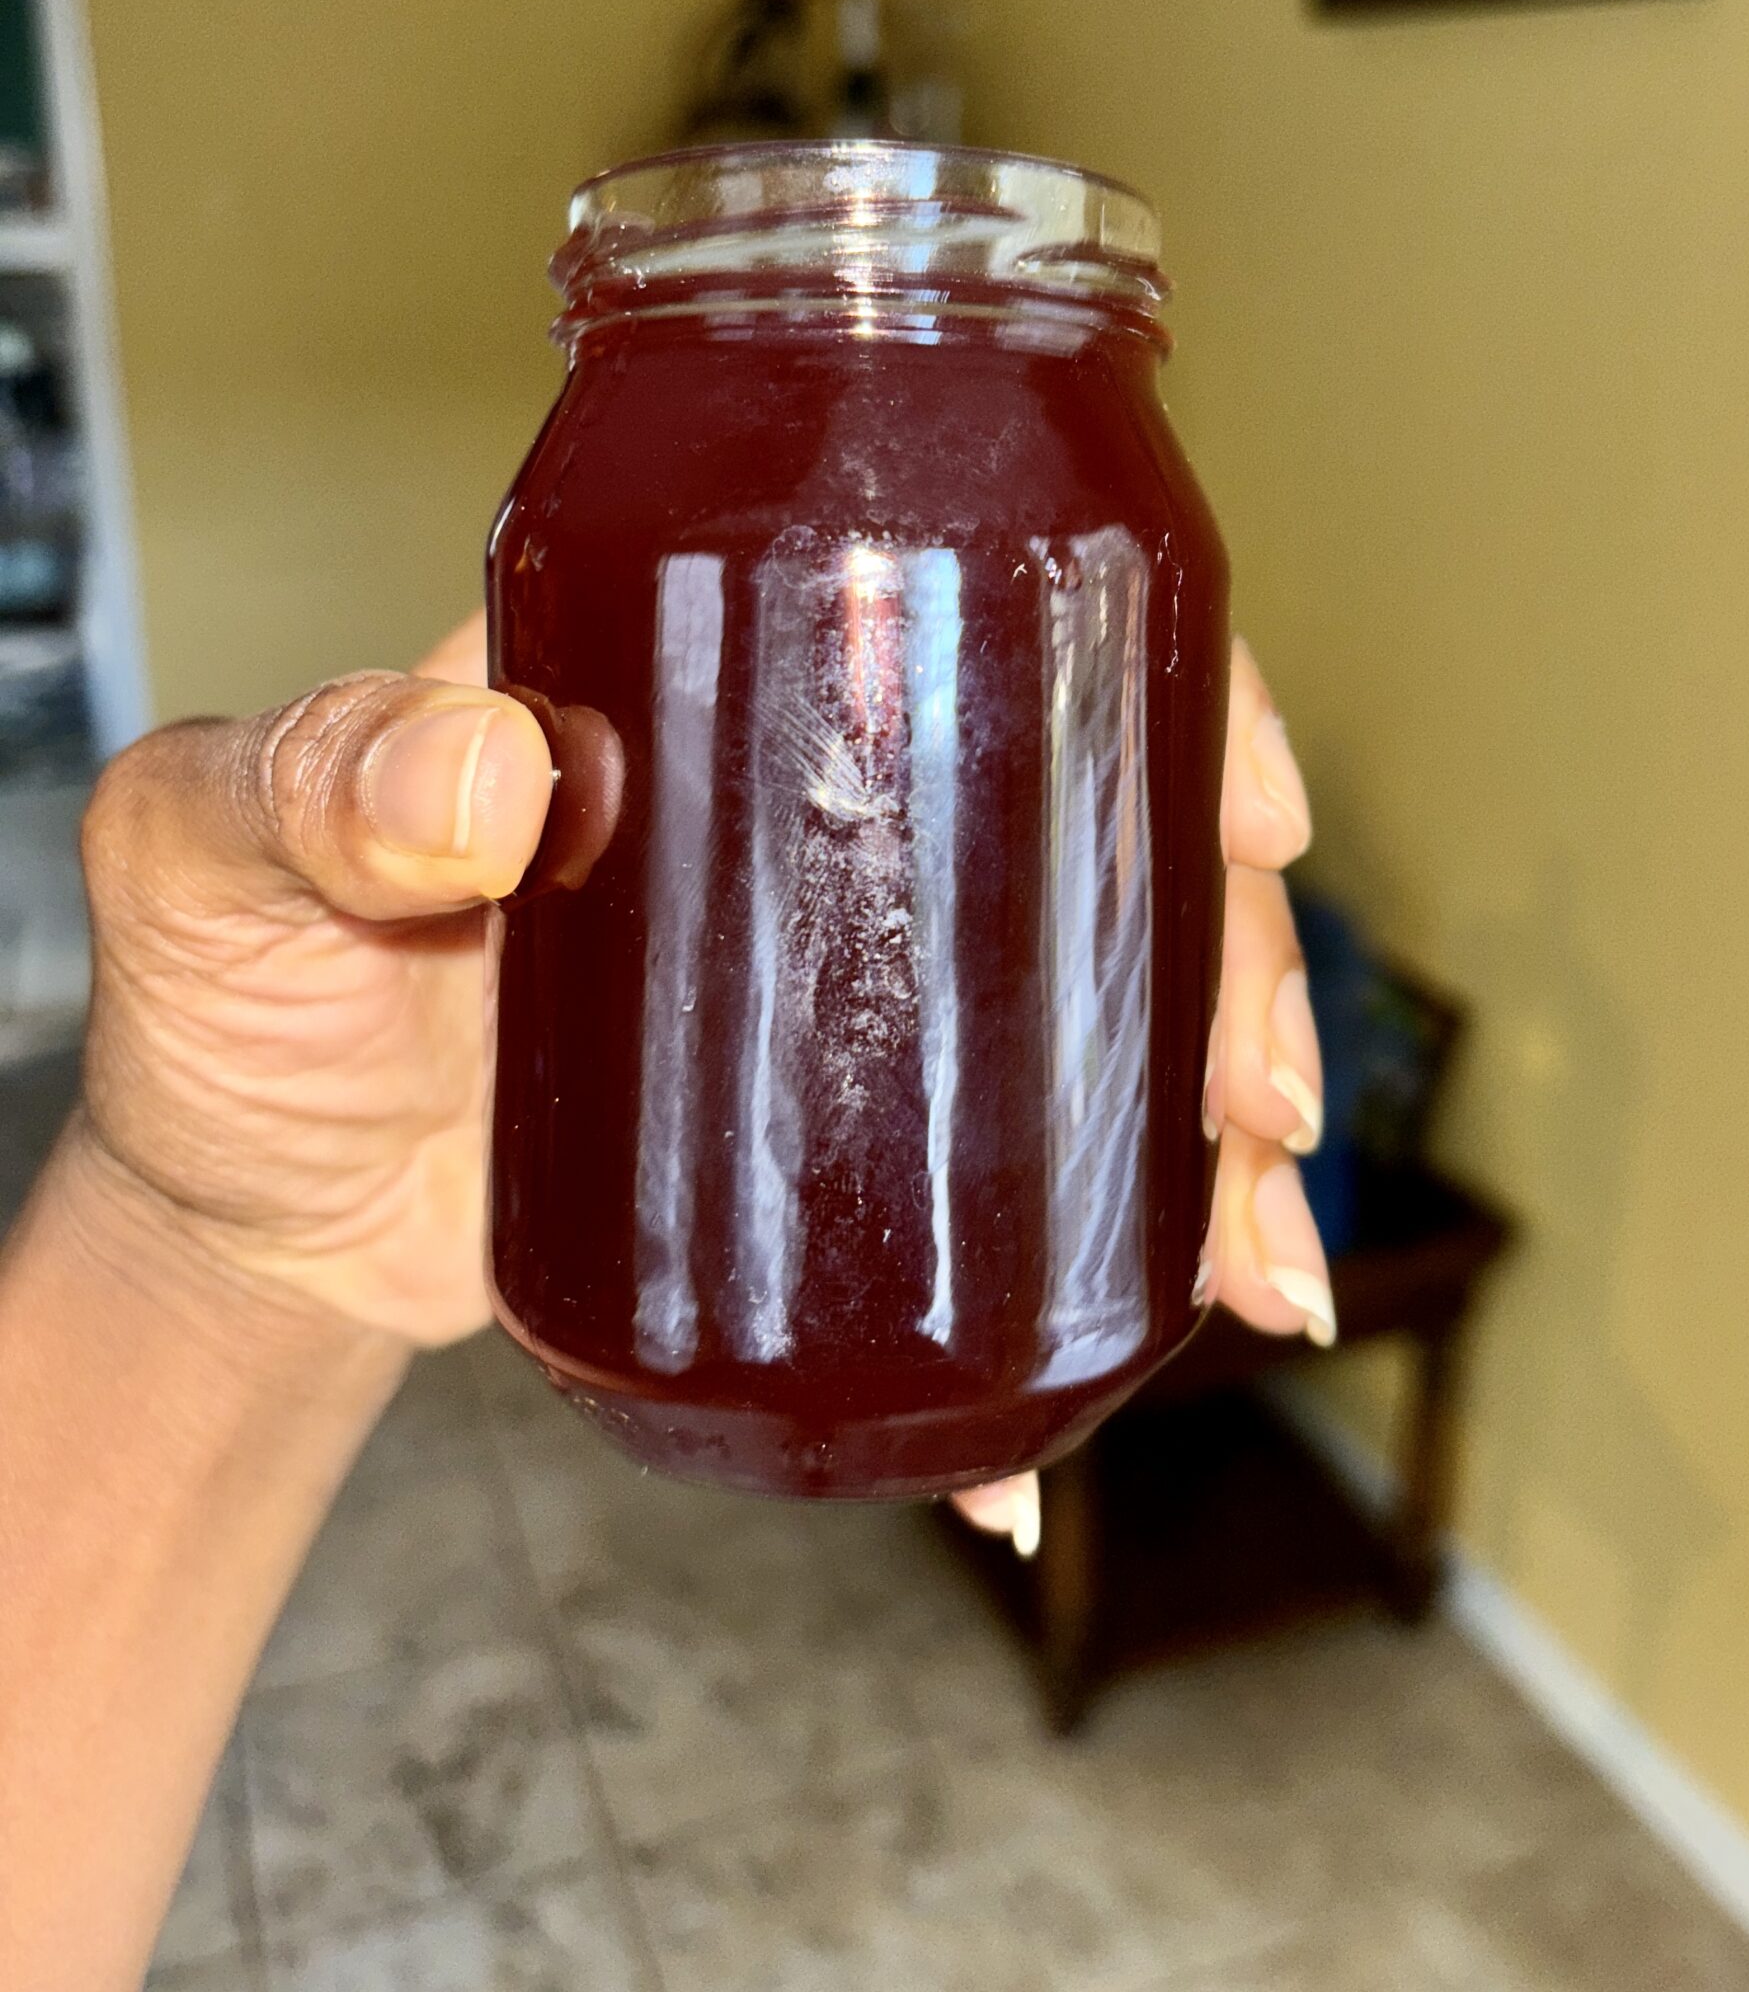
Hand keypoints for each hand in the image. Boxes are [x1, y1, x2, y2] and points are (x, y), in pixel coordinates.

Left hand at [72, 621, 1326, 1457]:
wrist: (247, 1211)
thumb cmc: (233, 983)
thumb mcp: (224, 844)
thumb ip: (320, 786)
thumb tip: (490, 780)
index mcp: (707, 678)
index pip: (979, 614)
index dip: (1160, 692)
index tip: (1251, 815)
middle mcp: (810, 813)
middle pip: (1088, 833)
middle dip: (1224, 962)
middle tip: (1258, 1099)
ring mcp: (838, 983)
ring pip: (1077, 1014)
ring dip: (1201, 1140)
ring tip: (1251, 1262)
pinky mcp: (829, 1136)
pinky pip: (990, 1190)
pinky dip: (1066, 1289)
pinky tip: (1090, 1398)